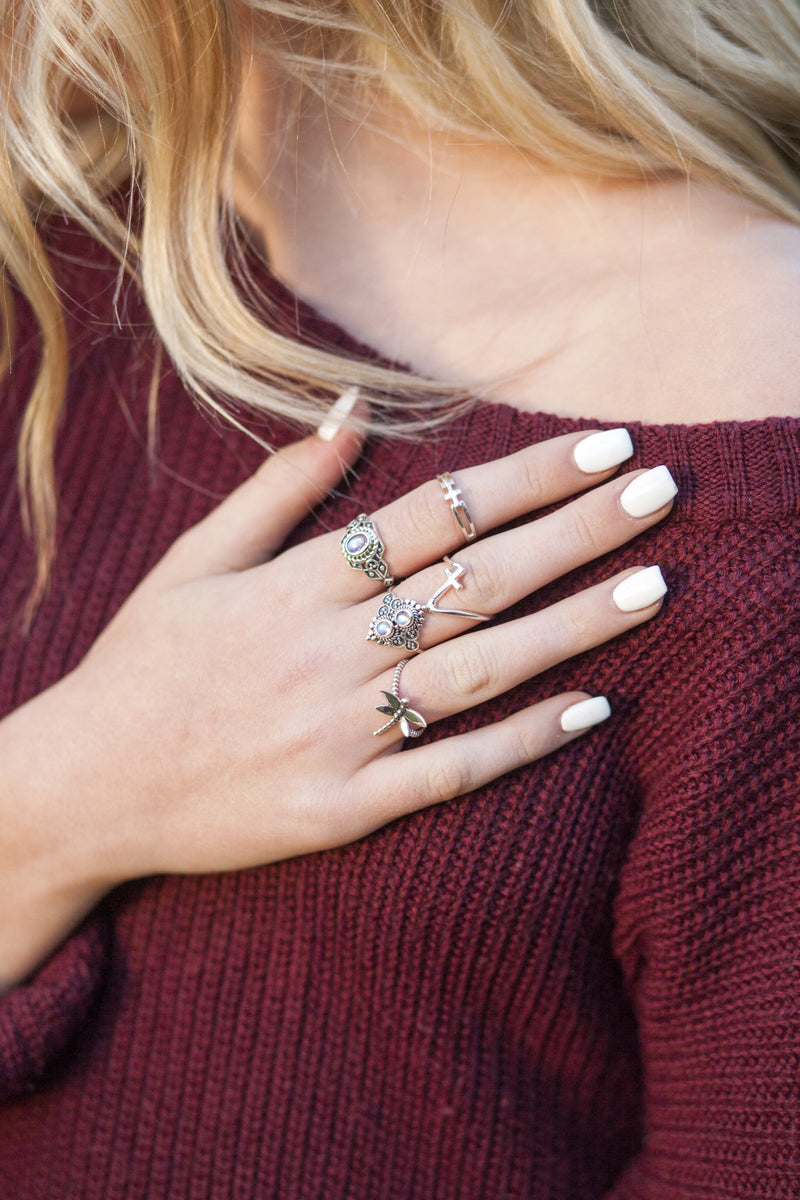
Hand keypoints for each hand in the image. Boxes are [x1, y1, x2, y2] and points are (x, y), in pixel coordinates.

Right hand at [0, 419, 674, 982]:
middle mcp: (328, 650)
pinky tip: (591, 712)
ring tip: (653, 587)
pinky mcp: (339, 807)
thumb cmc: (140, 667)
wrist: (84, 786)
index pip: (434, 515)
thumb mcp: (192, 562)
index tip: (601, 447)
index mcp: (297, 584)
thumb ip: (277, 488)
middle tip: (660, 493)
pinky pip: (447, 772)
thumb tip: (347, 411)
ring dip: (573, 627)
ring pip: (478, 670)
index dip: (525, 478)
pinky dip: (521, 742)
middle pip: (475, 581)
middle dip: (577, 532)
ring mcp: (338, 732)